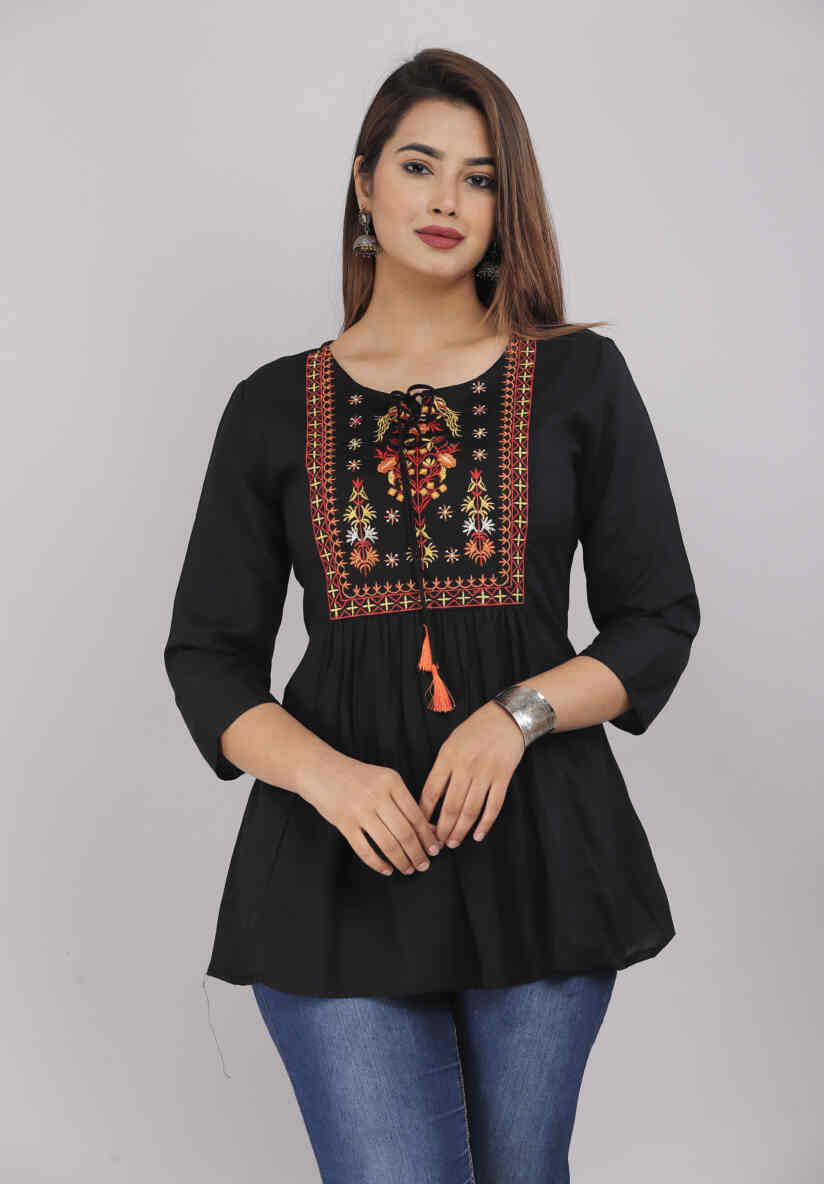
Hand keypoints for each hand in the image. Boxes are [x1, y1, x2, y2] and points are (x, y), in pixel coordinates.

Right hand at [297, 755, 442, 876]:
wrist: (320, 770)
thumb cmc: (357, 777)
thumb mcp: (384, 781)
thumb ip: (405, 803)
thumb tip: (430, 830)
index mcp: (392, 781)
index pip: (416, 815)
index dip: (428, 837)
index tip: (435, 850)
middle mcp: (377, 795)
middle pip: (404, 832)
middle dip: (417, 853)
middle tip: (423, 865)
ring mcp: (359, 809)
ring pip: (388, 843)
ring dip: (401, 860)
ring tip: (408, 869)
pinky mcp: (344, 823)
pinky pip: (364, 850)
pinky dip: (378, 863)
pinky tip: (387, 869)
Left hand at [419, 700, 524, 846]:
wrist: (506, 719)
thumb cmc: (474, 731)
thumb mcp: (450, 744)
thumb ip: (442, 769)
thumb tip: (432, 798)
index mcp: (448, 757)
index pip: (432, 791)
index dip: (424, 812)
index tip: (419, 827)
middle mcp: (466, 767)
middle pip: (451, 805)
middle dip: (442, 828)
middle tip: (437, 843)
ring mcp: (485, 773)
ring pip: (471, 809)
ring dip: (461, 830)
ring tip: (453, 842)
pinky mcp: (503, 778)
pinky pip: (493, 806)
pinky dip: (485, 823)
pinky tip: (478, 835)